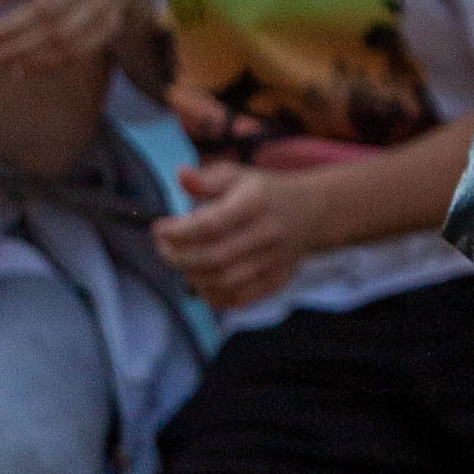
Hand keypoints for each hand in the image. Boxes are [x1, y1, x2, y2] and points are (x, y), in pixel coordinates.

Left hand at [152, 158, 326, 312]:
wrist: (314, 212)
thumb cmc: (266, 193)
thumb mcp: (239, 176)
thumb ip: (207, 178)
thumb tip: (180, 175)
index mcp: (256, 202)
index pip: (211, 225)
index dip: (177, 231)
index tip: (159, 227)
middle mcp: (268, 233)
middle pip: (214, 257)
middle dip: (178, 256)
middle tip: (164, 247)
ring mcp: (275, 260)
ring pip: (224, 281)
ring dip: (192, 276)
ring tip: (182, 262)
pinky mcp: (277, 280)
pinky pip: (239, 298)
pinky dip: (213, 295)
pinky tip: (202, 280)